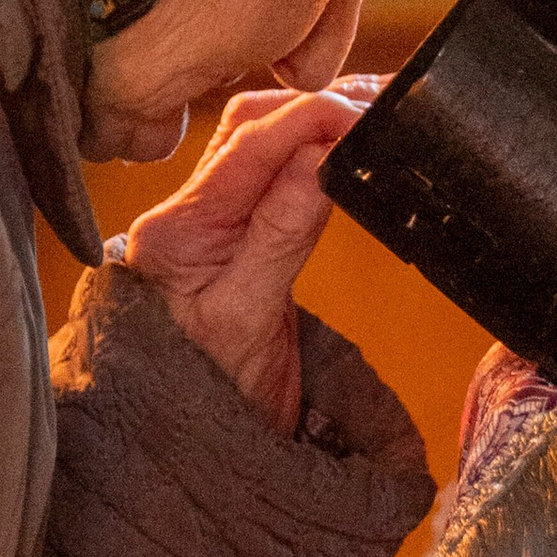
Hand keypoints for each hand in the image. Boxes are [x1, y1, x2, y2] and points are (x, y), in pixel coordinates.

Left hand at [120, 83, 373, 434]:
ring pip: (260, 140)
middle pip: (249, 126)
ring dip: (313, 122)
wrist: (182, 447)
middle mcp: (183, 211)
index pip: (245, 146)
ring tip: (373, 117)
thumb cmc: (206, 395)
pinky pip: (269, 170)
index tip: (367, 115)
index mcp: (176, 231)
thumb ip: (281, 234)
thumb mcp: (248, 322)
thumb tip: (321, 155)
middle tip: (380, 115)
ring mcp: (205, 218)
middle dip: (315, 109)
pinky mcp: (231, 230)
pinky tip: (346, 143)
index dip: (310, 118)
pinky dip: (310, 149)